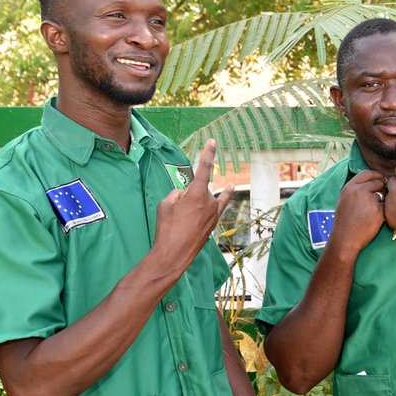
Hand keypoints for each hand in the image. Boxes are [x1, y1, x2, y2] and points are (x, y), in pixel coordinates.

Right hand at [152, 140, 232, 273]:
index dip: (208, 153)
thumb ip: (177, 193)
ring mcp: (214, 212)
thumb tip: (185, 194)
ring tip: (183, 219)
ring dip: (194, 204)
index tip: (213, 141)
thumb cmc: (167, 228)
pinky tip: (229, 186)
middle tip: (177, 213)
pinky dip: (224, 195)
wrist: (174, 253)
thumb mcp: (166, 204)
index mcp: (197, 194)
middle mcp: (210, 201)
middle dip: (186, 196)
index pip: (204, 168)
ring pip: (205, 199)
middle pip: (199, 188)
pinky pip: (219, 204)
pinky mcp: (214, 222)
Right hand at [328, 170, 386, 255]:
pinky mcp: (379, 212)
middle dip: (382, 188)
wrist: (346, 238)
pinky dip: (384, 211)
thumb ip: (356, 189)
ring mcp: (370, 201)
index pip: (367, 173)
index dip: (376, 175)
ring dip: (382, 201)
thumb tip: (372, 180)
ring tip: (372, 212)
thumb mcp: (345, 199)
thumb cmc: (345, 220)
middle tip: (380, 196)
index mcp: (350, 187)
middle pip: (378, 182)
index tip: (381, 179)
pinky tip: (375, 218)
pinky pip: (386, 206)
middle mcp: (359, 191)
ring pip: (383, 195)